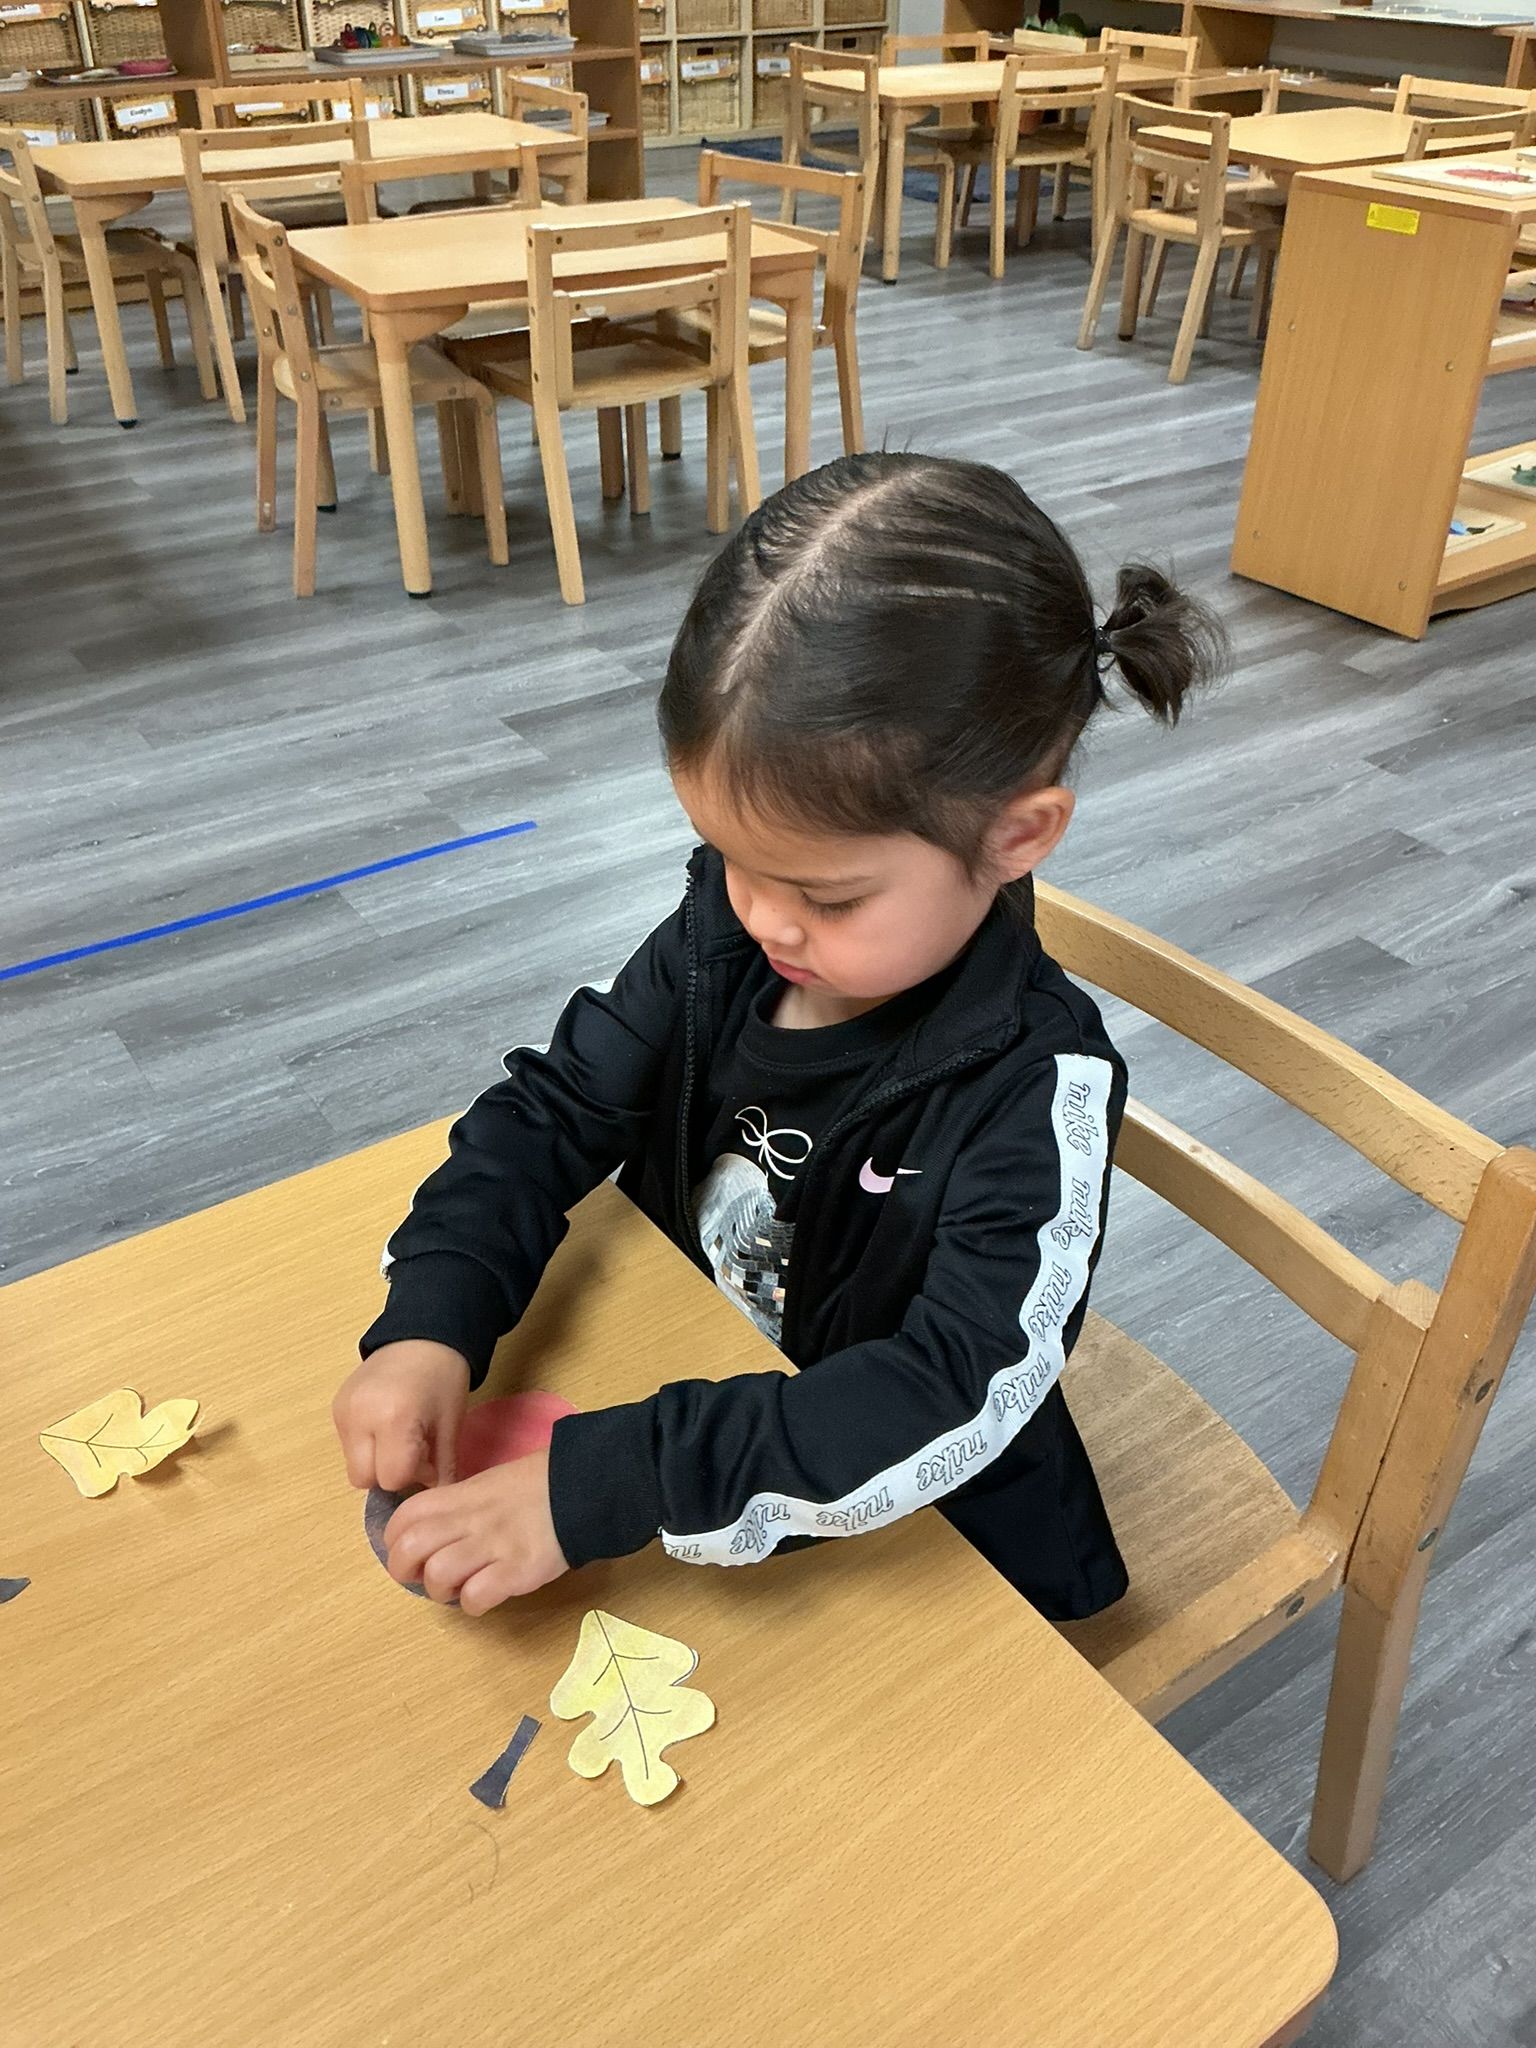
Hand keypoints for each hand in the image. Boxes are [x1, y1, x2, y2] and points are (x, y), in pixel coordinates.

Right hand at [333, 1340, 470, 1492]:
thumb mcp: (451, 1424)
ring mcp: (342, 1412)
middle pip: (364, 1479)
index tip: (429, 1459)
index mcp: (392, 1419)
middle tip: (413, 1451)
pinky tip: (385, 1426)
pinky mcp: (335, 1408)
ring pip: (353, 1466)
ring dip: (376, 1463)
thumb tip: (436, 1503)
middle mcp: (359, 1417)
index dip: (413, 1476)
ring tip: (399, 1437)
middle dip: (389, 1475)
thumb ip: (442, 1468)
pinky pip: (347, 1446)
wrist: (422, 1332)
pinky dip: (366, 1446)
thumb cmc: (444, 1377)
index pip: (392, 1479)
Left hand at [383, 1453, 567, 1612]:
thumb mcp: (489, 1483)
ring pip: (439, 1575)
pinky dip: (473, 1604)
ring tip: (456, 1589)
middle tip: (421, 1577)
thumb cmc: (537, 1484)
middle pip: (411, 1548)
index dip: (394, 1540)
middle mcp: (471, 1520)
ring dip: (439, 1591)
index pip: (405, 1517)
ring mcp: (494, 1546)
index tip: (406, 1551)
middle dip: (404, 1571)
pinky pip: (477, 1596)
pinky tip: (484, 1597)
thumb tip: (433, 1532)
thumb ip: (458, 1505)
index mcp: (462, 1496)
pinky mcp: (518, 1570)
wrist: (585, 1487)